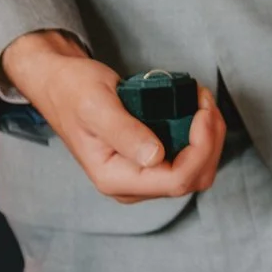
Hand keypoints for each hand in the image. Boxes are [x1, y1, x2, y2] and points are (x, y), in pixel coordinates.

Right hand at [0, 31, 225, 202]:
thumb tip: (154, 156)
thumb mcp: (96, 106)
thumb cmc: (74, 91)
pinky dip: (200, 134)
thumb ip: (124, 132)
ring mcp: (142, 176)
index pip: (177, 180)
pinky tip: (195, 108)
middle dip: (210, 140)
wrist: (61, 86)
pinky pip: (188, 159)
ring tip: (201, 100)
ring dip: (209, 137)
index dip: (200, 148)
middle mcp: (131, 186)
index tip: (202, 110)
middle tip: (204, 100)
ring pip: (196, 171)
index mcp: (115, 178)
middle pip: (193, 178)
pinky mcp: (150, 163)